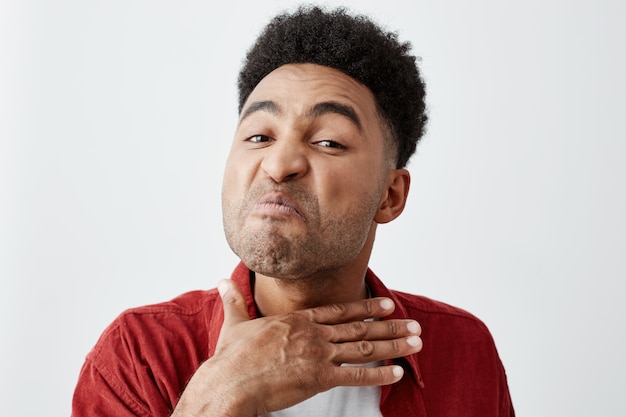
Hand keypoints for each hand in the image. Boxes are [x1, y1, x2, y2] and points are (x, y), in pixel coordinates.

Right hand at [172, 279, 421, 416]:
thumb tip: (221, 281)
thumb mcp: (234, 322)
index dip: (366, 307)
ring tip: (416, 343)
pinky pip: (355, 375)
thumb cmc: (231, 357)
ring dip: (393, 345)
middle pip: (359, 328)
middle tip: (414, 325)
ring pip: (364, 347)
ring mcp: (319, 354)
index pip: (340, 310)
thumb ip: (234, 300)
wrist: (230, 381)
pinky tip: (396, 372)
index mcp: (298, 320)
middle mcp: (314, 334)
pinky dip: (378, 374)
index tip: (386, 304)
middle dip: (390, 326)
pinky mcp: (319, 378)